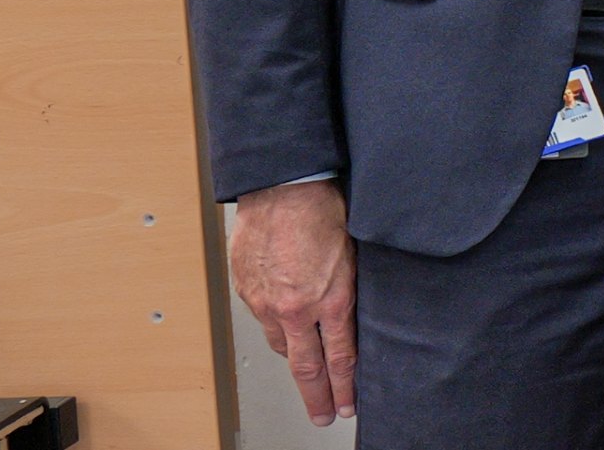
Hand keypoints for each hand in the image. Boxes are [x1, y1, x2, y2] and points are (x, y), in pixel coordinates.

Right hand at [230, 181, 359, 425]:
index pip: (341, 360)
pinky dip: (277, 326)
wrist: (283, 187)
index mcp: (331, 301)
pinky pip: (264, 319)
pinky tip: (285, 324)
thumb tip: (355, 317)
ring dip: (296, 358)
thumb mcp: (356, 256)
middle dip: (317, 397)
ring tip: (307, 371)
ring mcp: (266, 302)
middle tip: (322, 416)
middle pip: (306, 368)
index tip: (347, 407)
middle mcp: (295, 309)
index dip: (345, 389)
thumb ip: (352, 292)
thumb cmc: (325, 210)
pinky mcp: (247, 290)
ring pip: (282, 344)